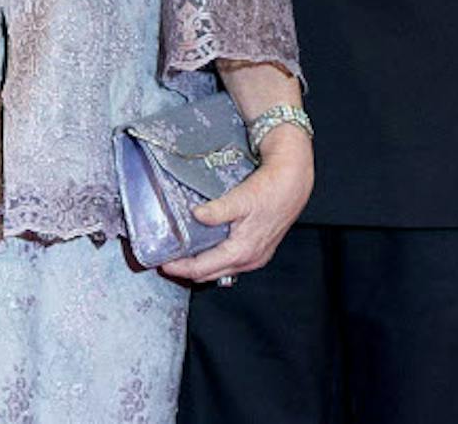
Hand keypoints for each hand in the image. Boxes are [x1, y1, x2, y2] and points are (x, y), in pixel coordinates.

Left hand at [159, 127, 313, 285]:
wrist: (294, 182)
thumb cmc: (271, 190)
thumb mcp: (241, 198)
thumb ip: (217, 210)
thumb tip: (196, 215)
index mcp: (241, 251)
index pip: (202, 269)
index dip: (180, 268)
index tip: (163, 263)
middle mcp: (249, 260)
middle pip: (209, 274)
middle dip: (187, 270)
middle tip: (168, 259)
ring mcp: (255, 257)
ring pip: (220, 270)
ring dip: (201, 266)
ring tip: (183, 254)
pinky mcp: (259, 250)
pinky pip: (231, 263)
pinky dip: (215, 260)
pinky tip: (207, 247)